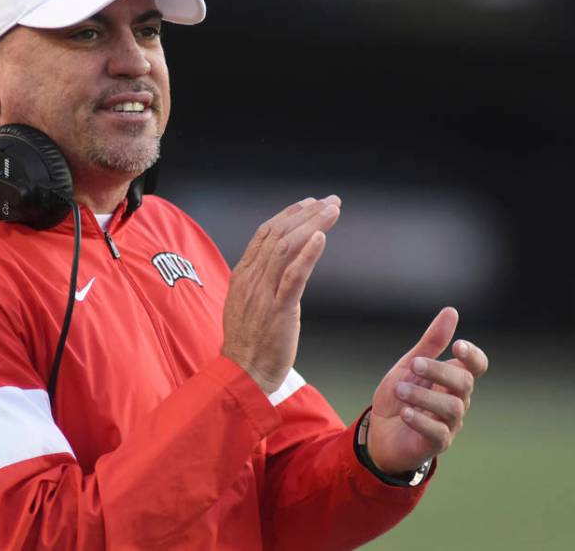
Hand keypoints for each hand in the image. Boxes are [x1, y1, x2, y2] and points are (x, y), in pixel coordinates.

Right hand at [222, 196, 340, 393]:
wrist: (241, 374)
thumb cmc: (248, 342)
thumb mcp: (247, 303)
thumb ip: (259, 281)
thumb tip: (277, 265)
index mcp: (244, 275)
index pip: (265, 233)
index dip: (288, 214)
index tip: (309, 203)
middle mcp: (252, 278)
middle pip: (278, 234)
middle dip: (306, 214)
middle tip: (330, 201)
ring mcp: (263, 293)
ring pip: (286, 248)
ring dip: (312, 225)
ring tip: (333, 211)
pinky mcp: (278, 311)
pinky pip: (292, 277)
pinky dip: (307, 254)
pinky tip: (320, 238)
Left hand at [366, 307, 488, 472]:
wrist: (379, 432)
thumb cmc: (400, 396)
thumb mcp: (410, 365)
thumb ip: (431, 342)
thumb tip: (451, 311)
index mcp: (452, 379)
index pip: (477, 366)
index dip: (473, 356)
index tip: (457, 346)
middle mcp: (457, 400)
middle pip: (464, 383)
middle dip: (439, 371)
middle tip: (414, 364)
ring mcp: (450, 423)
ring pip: (452, 408)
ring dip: (424, 396)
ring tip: (399, 390)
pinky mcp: (437, 444)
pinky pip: (439, 433)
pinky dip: (421, 420)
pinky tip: (405, 412)